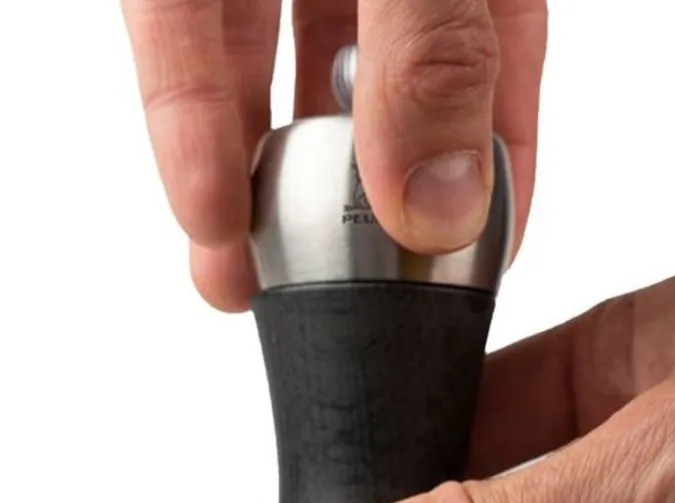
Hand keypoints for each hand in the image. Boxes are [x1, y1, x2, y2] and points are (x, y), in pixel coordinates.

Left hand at [121, 0, 546, 310]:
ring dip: (253, 184)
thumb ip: (433, 53)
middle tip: (341, 298)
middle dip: (356, 203)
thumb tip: (438, 203)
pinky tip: (200, 202)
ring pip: (266, 73)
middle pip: (374, 86)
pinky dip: (189, 122)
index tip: (478, 262)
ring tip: (242, 280)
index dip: (493, 162)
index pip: (497, 56)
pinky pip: (177, 34)